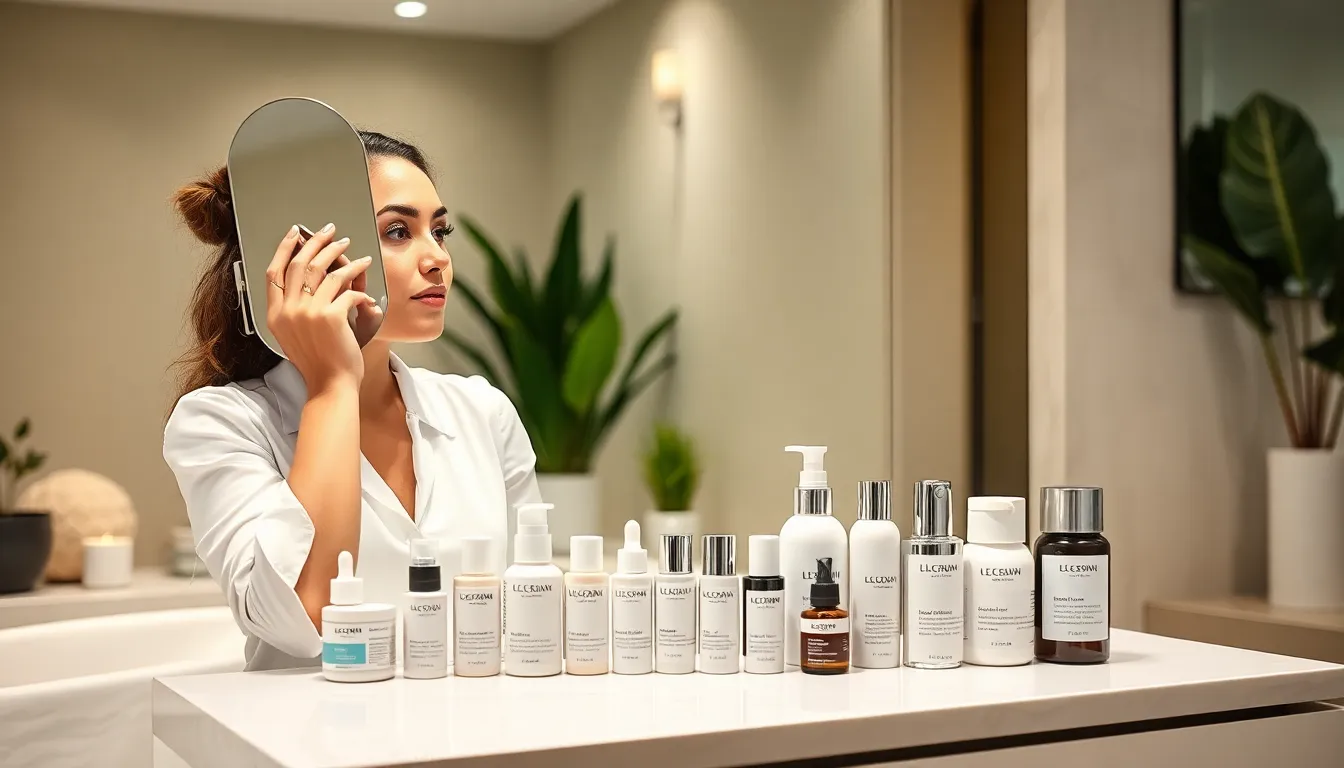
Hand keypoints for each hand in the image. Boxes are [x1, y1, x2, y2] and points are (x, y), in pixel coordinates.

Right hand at [264, 224, 380, 394]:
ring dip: (343, 258)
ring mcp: (308, 313)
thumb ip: (294, 307)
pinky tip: (367, 292)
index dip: (285, 248)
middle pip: (301, 264)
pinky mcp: (331, 317)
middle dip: (317, 243)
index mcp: (274, 314)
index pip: (274, 271)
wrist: (330, 385)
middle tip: (331, 233)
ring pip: (326, 273)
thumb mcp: (293, 334)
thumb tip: (310, 274)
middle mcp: (288, 311)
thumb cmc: (318, 362)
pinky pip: (348, 292)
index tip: (296, 233)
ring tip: (356, 253)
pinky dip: (360, 290)